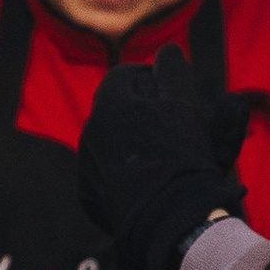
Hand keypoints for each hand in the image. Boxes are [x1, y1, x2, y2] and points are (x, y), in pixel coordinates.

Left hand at [78, 50, 246, 269]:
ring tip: (163, 157)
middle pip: (117, 110)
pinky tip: (149, 183)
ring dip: (132, 143)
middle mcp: (89, 131)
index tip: (172, 90)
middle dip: (142, 112)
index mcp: (108, 102)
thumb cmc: (181, 156)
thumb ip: (173, 71)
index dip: (153, 77)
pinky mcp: (88, 196)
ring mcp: (85, 166)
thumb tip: (168, 50)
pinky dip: (124, 174)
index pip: (127, 75)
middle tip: (172, 125)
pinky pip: (106, 175)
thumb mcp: (184, 105)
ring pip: (111, 143)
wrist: (169, 220)